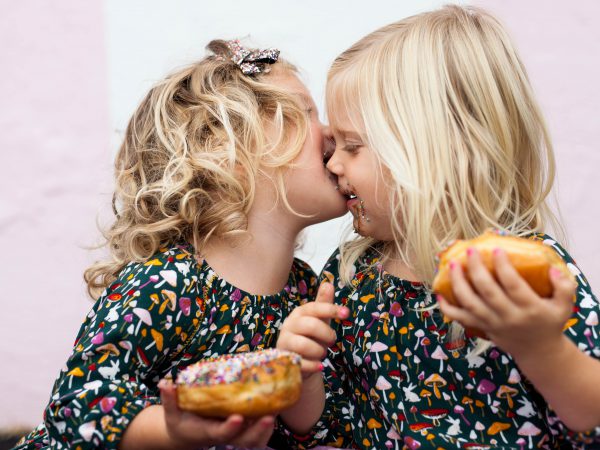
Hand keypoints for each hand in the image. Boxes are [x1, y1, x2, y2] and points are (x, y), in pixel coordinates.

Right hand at [159, 380, 273, 448]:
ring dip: (267, 428)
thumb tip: (165, 382)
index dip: (230, 427)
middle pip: (244, 439)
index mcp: (208, 432)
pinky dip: (269, 425)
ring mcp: (235, 435)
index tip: (238, 419)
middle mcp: (224, 435)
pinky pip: (259, 433)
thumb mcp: (172, 412)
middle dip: (257, 430)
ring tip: (277, 409)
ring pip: (255, 439)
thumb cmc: (181, 422)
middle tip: (269, 416)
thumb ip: (170, 399)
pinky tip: (278, 405)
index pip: (221, 433)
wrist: (188, 435)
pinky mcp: (243, 430)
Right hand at [277, 282, 348, 377]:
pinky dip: (314, 365)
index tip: (346, 313)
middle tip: (331, 341)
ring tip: (321, 354)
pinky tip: (318, 365)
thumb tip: (329, 283)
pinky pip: (302, 363)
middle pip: (311, 325)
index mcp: (299, 313)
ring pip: (304, 345)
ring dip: (319, 351)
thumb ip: (324, 304)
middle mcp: (289, 325)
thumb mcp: (320, 320)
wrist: (299, 361)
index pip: (314, 308)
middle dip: (327, 335)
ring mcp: (285, 343)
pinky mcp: (285, 360)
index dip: (331, 309)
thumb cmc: (311, 337)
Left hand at [437, 247, 576, 357]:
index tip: (496, 249)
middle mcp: (508, 316)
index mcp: (529, 308)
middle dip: (476, 270)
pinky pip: (460, 318)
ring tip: (452, 265)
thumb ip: (564, 287)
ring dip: (458, 284)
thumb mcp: (565, 306)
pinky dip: (447, 308)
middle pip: (487, 292)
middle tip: (470, 251)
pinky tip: (439, 293)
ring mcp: (492, 323)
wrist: (539, 352)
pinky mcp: (481, 328)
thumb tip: (552, 268)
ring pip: (469, 304)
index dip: (503, 267)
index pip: (513, 285)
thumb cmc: (550, 323)